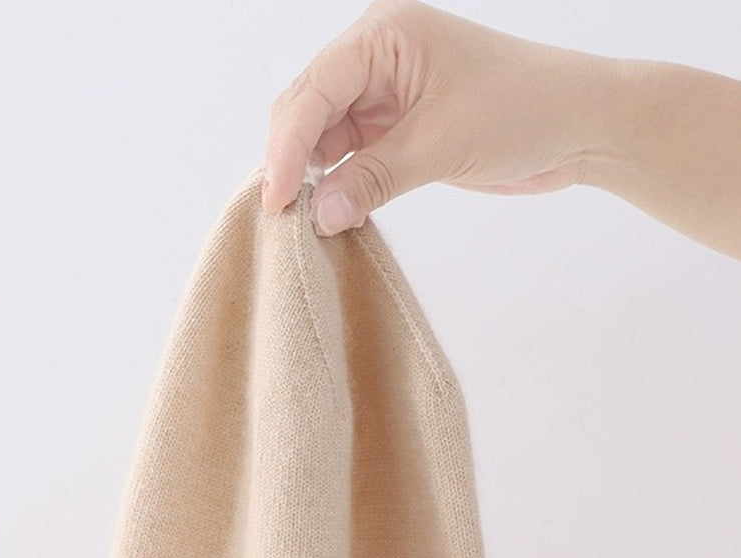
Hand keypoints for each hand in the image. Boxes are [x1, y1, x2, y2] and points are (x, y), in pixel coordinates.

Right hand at [262, 0, 613, 234]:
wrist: (580, 126)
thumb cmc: (524, 111)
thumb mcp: (441, 146)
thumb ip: (373, 180)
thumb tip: (319, 217)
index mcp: (384, 35)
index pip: (314, 89)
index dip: (288, 146)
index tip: (276, 198)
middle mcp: (377, 57)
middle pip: (309, 109)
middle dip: (294, 161)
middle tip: (283, 218)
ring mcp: (386, 93)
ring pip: (326, 137)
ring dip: (315, 178)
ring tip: (305, 223)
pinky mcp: (398, 127)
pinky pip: (352, 158)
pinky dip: (341, 186)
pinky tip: (333, 214)